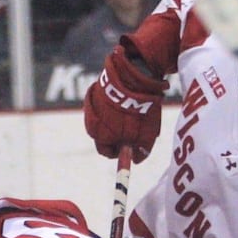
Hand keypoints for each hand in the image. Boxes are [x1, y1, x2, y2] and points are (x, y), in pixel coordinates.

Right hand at [84, 45, 168, 161]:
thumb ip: (141, 150)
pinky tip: (124, 98)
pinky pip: (101, 105)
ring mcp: (90, 108)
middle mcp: (92, 124)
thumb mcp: (146, 132)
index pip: (106, 152)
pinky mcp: (92, 93)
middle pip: (102, 137)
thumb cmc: (139, 108)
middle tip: (132, 128)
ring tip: (129, 110)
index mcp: (101, 136)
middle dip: (116, 135)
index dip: (119, 151)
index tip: (129, 147)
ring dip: (113, 120)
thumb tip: (136, 160)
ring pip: (102, 121)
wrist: (131, 76)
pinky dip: (111, 105)